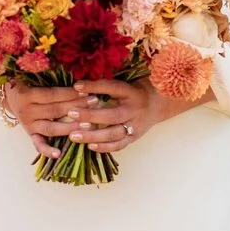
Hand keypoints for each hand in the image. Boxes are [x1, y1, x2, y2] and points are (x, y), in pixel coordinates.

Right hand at [0, 81, 83, 159]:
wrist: (9, 95)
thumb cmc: (26, 82)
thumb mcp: (33, 77)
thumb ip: (51, 78)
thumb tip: (77, 78)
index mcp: (27, 95)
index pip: (53, 95)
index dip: (71, 93)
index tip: (88, 91)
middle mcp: (26, 111)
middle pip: (55, 110)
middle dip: (77, 107)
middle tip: (95, 103)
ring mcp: (28, 125)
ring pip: (51, 128)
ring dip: (70, 127)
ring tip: (88, 125)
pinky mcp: (30, 135)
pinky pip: (39, 145)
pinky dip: (48, 151)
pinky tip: (60, 154)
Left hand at [66, 77, 193, 152]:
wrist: (158, 104)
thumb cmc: (135, 91)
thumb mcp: (126, 83)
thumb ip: (107, 85)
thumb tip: (80, 83)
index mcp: (131, 92)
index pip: (112, 88)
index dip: (94, 86)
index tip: (76, 86)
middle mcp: (134, 110)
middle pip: (112, 115)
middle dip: (90, 115)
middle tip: (71, 113)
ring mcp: (135, 126)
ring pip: (113, 133)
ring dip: (93, 135)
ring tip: (74, 136)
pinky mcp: (134, 138)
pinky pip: (119, 145)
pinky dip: (104, 147)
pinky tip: (89, 146)